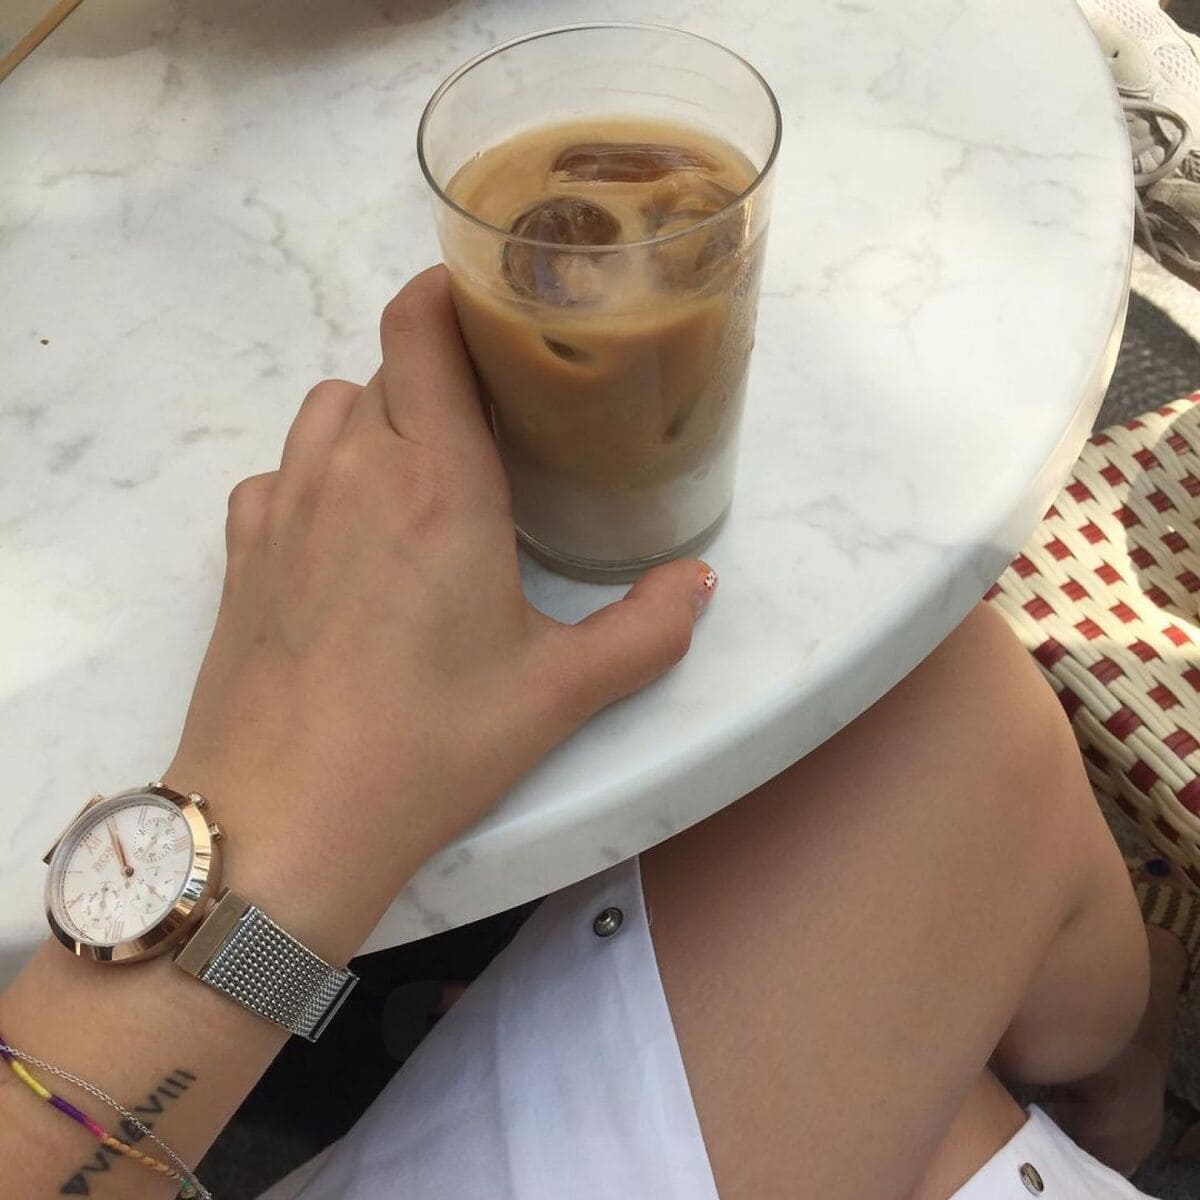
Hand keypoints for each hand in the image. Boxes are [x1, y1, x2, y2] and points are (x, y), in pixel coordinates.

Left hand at [164, 266, 716, 956]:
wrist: (285, 821)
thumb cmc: (428, 748)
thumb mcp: (558, 695)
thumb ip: (647, 631)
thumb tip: (699, 584)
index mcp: (437, 480)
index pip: (422, 326)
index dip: (450, 292)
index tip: (492, 309)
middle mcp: (352, 468)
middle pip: (385, 366)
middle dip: (437, 382)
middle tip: (487, 435)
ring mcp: (283, 505)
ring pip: (328, 411)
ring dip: (375, 423)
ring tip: (416, 486)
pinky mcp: (240, 550)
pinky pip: (281, 472)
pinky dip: (317, 478)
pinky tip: (345, 541)